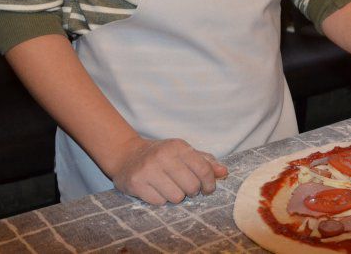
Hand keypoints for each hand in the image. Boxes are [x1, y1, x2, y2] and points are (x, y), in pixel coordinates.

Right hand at [105, 136, 227, 204]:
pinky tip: (155, 189)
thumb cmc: (161, 155)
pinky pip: (159, 202)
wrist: (126, 155)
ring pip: (176, 197)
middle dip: (191, 191)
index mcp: (178, 146)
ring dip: (175, 196)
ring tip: (168, 187)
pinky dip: (160, 199)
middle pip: (191, 187)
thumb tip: (224, 172)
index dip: (209, 183)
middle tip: (184, 186)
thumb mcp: (183, 152)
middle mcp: (163, 156)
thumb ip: (205, 162)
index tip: (207, 189)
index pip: (203, 169)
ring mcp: (148, 170)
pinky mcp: (136, 183)